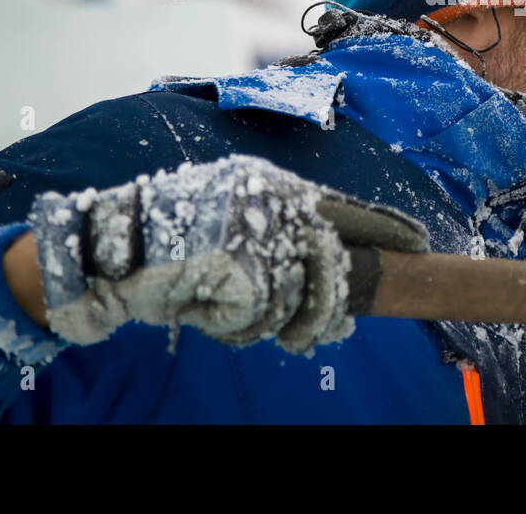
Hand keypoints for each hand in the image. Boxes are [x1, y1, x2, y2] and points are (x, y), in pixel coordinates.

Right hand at [28, 154, 429, 353]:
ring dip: (261, 323)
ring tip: (224, 311)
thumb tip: (335, 304)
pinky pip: (259, 315)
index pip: (346, 209)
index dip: (386, 230)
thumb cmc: (164, 247)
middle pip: (332, 266)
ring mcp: (259, 225)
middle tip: (306, 338)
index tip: (420, 247)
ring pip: (297, 299)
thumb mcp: (231, 240)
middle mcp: (273, 198)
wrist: (105, 248)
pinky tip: (200, 305)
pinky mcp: (242, 257)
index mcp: (274, 188)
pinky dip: (229, 324)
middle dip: (323, 314)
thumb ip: (281, 256)